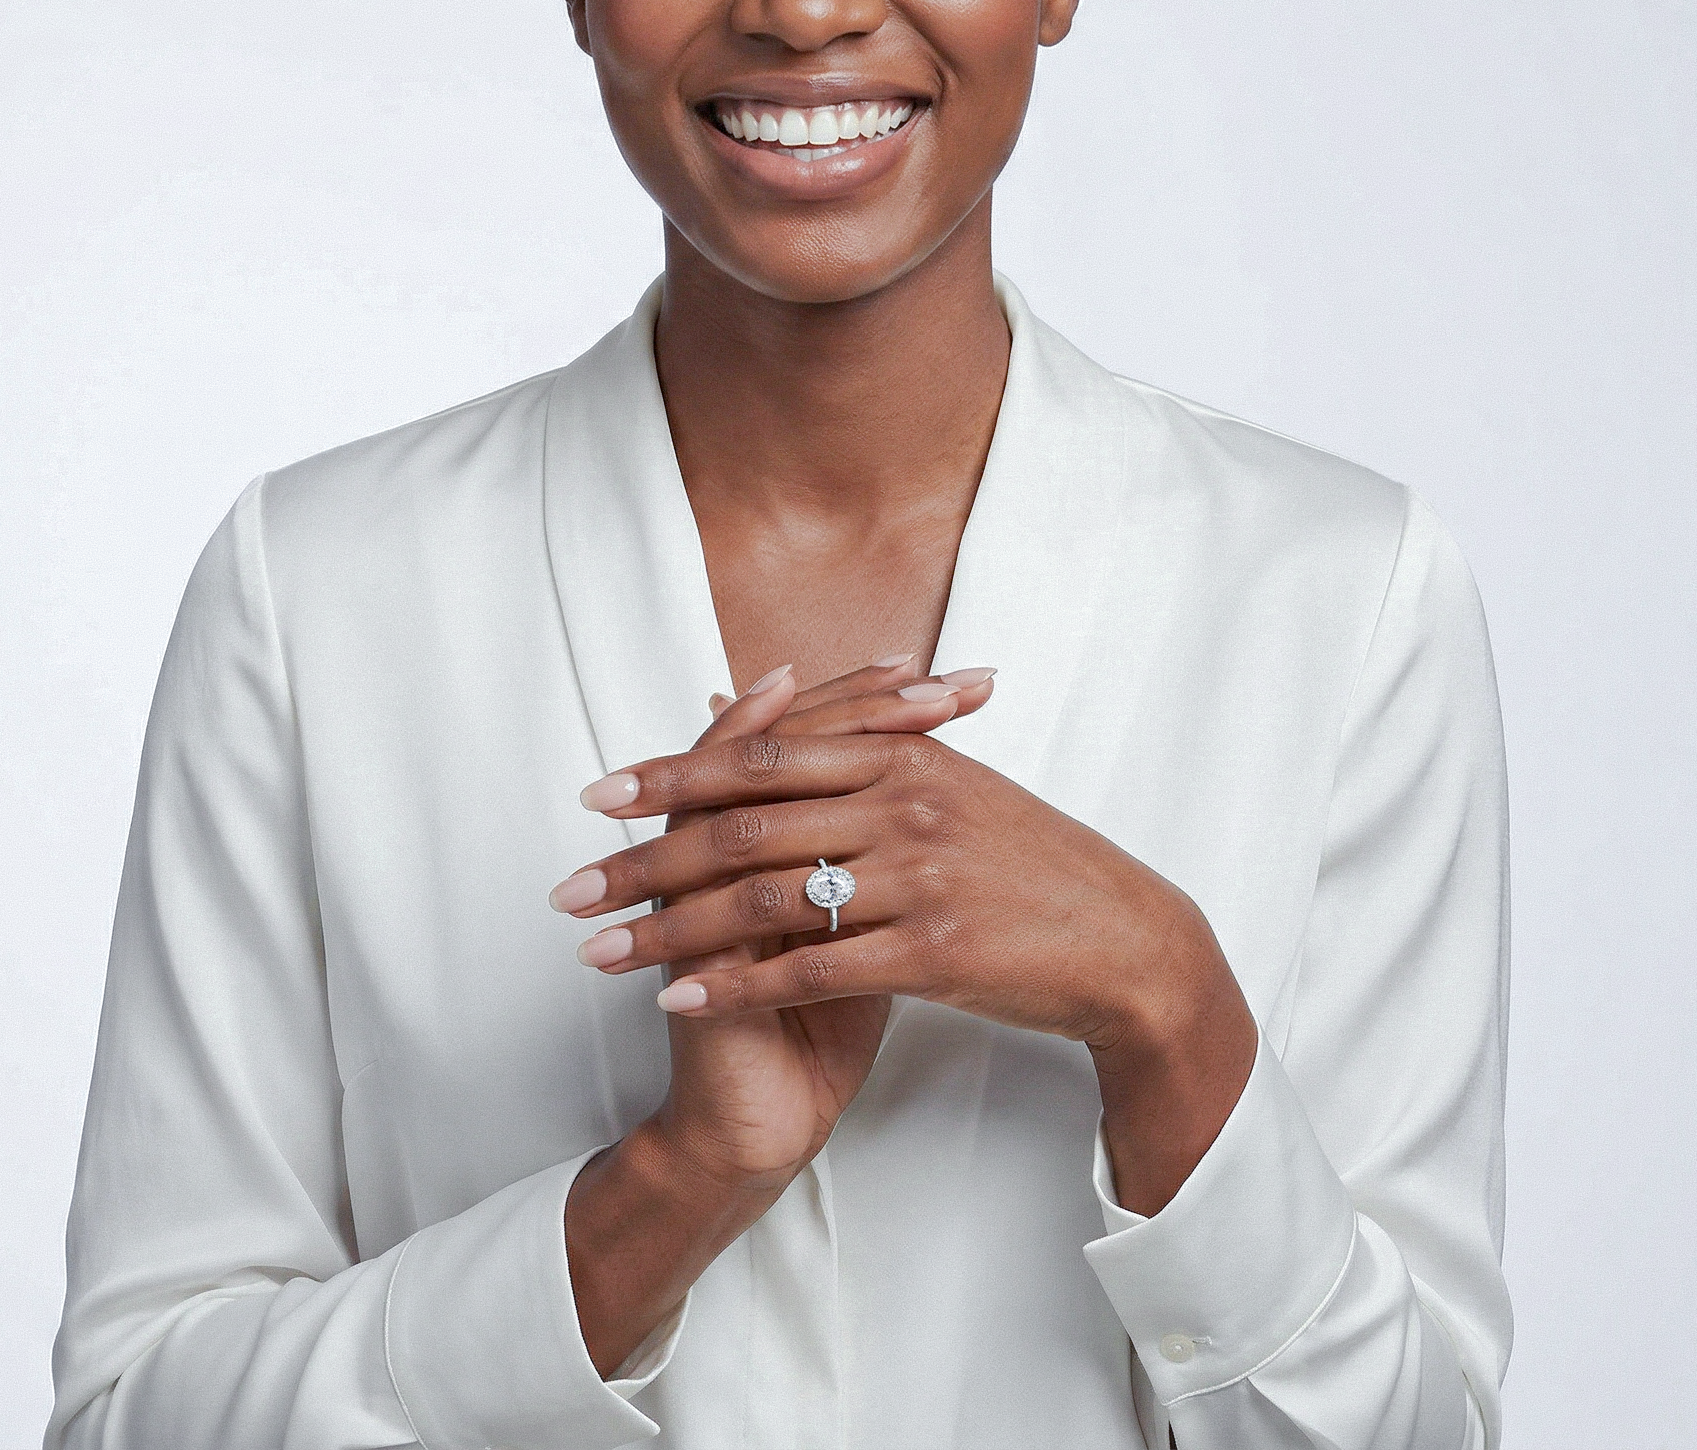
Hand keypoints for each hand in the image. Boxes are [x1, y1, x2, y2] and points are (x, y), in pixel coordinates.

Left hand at [564, 723, 1258, 1213]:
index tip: (597, 796)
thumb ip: (847, 738)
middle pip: (743, 827)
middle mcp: (902, 804)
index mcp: (898, 754)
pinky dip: (739, 985)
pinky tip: (680, 1002)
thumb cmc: (1026, 858)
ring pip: (764, 901)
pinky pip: (812, 969)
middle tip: (571, 888)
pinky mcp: (932, 951)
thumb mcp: (944, 777)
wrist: (1124, 937)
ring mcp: (918, 877)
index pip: (761, 755)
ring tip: (599, 954)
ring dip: (669, 932)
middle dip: (644, 860)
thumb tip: (744, 694)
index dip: (670, 774)